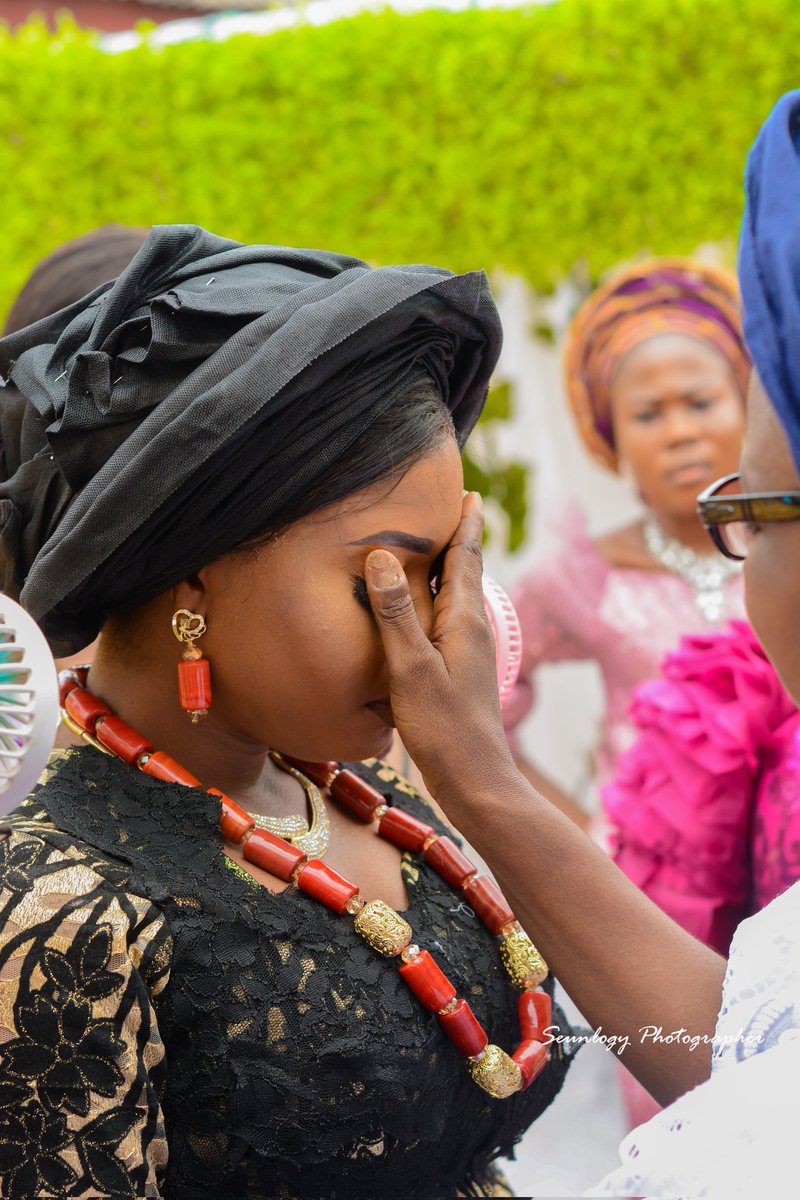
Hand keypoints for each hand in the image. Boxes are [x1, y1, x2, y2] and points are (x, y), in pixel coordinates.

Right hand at [365, 492, 515, 796]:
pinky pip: (447, 619)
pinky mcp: (458, 670)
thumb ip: (396, 613)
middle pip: (466, 570)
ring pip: (457, 595)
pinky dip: (437, 598)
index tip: (467, 489)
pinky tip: (424, 609)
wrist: (474, 781)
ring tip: (436, 545)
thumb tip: (384, 557)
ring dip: (450, 566)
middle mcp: (472, 629)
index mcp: (465, 619)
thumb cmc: (444, 727)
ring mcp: (468, 651)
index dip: (465, 521)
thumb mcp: (411, 668)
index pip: (467, 556)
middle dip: (459, 536)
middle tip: (452, 503)